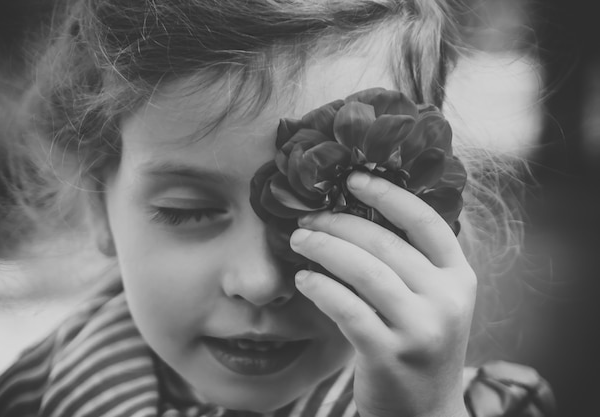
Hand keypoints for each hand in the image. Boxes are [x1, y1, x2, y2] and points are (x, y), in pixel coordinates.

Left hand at [290, 171, 474, 416]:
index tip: (353, 178)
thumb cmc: (419, 343)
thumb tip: (357, 213)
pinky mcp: (390, 354)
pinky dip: (320, 287)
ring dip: (323, 248)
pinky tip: (303, 279)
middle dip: (338, 222)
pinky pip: (346, 307)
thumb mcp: (431, 299)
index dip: (388, 194)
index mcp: (460, 277)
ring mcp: (420, 328)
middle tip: (309, 217)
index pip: (426, 221)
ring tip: (299, 240)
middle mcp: (447, 299)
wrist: (424, 411)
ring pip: (363, 270)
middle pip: (385, 242)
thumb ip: (410, 261)